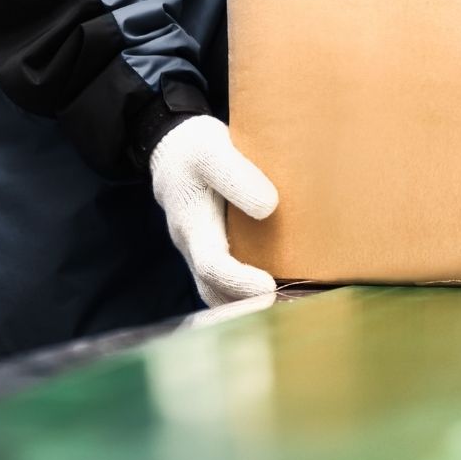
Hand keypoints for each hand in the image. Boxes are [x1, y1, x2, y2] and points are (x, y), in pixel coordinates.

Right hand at [150, 116, 279, 306]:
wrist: (173, 151)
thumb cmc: (194, 148)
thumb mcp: (212, 150)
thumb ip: (236, 176)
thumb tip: (269, 207)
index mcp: (191, 224)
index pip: (211, 264)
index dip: (239, 281)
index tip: (269, 287)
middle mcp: (192, 246)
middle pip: (214, 290)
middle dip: (246, 306)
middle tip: (286, 311)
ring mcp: (199, 252)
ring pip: (217, 293)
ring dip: (246, 306)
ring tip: (287, 310)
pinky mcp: (211, 250)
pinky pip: (224, 284)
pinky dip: (245, 296)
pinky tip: (278, 296)